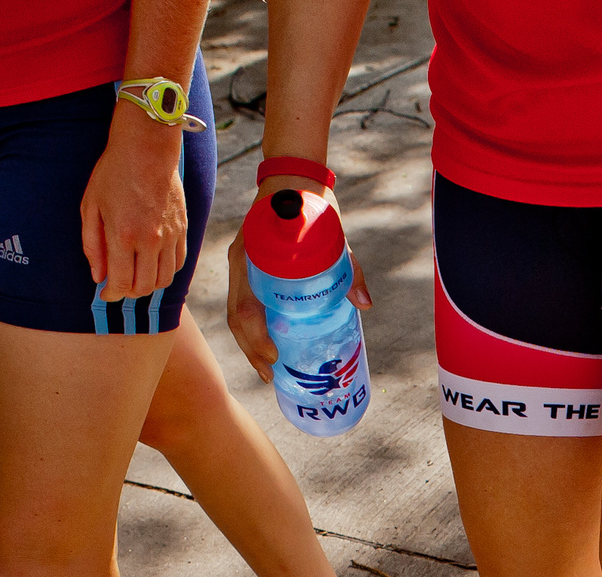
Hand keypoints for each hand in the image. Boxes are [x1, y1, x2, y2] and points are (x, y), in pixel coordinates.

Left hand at [80, 105, 188, 300]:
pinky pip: (178, 264)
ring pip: (164, 280)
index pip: (121, 283)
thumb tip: (97, 275)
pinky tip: (152, 263)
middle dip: (128, 292)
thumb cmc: (114, 173)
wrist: (147, 148)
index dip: (111, 294)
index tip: (104, 292)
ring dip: (148, 284)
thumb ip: (92, 245)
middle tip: (118, 283)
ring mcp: (170, 236)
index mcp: (123, 235)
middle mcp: (150, 241)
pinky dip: (165, 271)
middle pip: (144, 287)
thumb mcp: (91, 206)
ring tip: (135, 274)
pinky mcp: (183, 230)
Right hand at [224, 178, 370, 383]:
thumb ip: (348, 268)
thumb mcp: (332, 236)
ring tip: (268, 369)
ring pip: (237, 314)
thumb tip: (364, 303)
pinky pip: (244, 304)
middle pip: (237, 318)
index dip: (255, 337)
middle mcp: (241, 265)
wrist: (293, 178)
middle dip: (251, 350)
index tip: (273, 355)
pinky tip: (267, 347)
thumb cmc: (312, 205)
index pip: (243, 307)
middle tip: (271, 374)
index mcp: (252, 257)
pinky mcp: (249, 269)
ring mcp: (243, 268)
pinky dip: (252, 329)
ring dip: (249, 345)